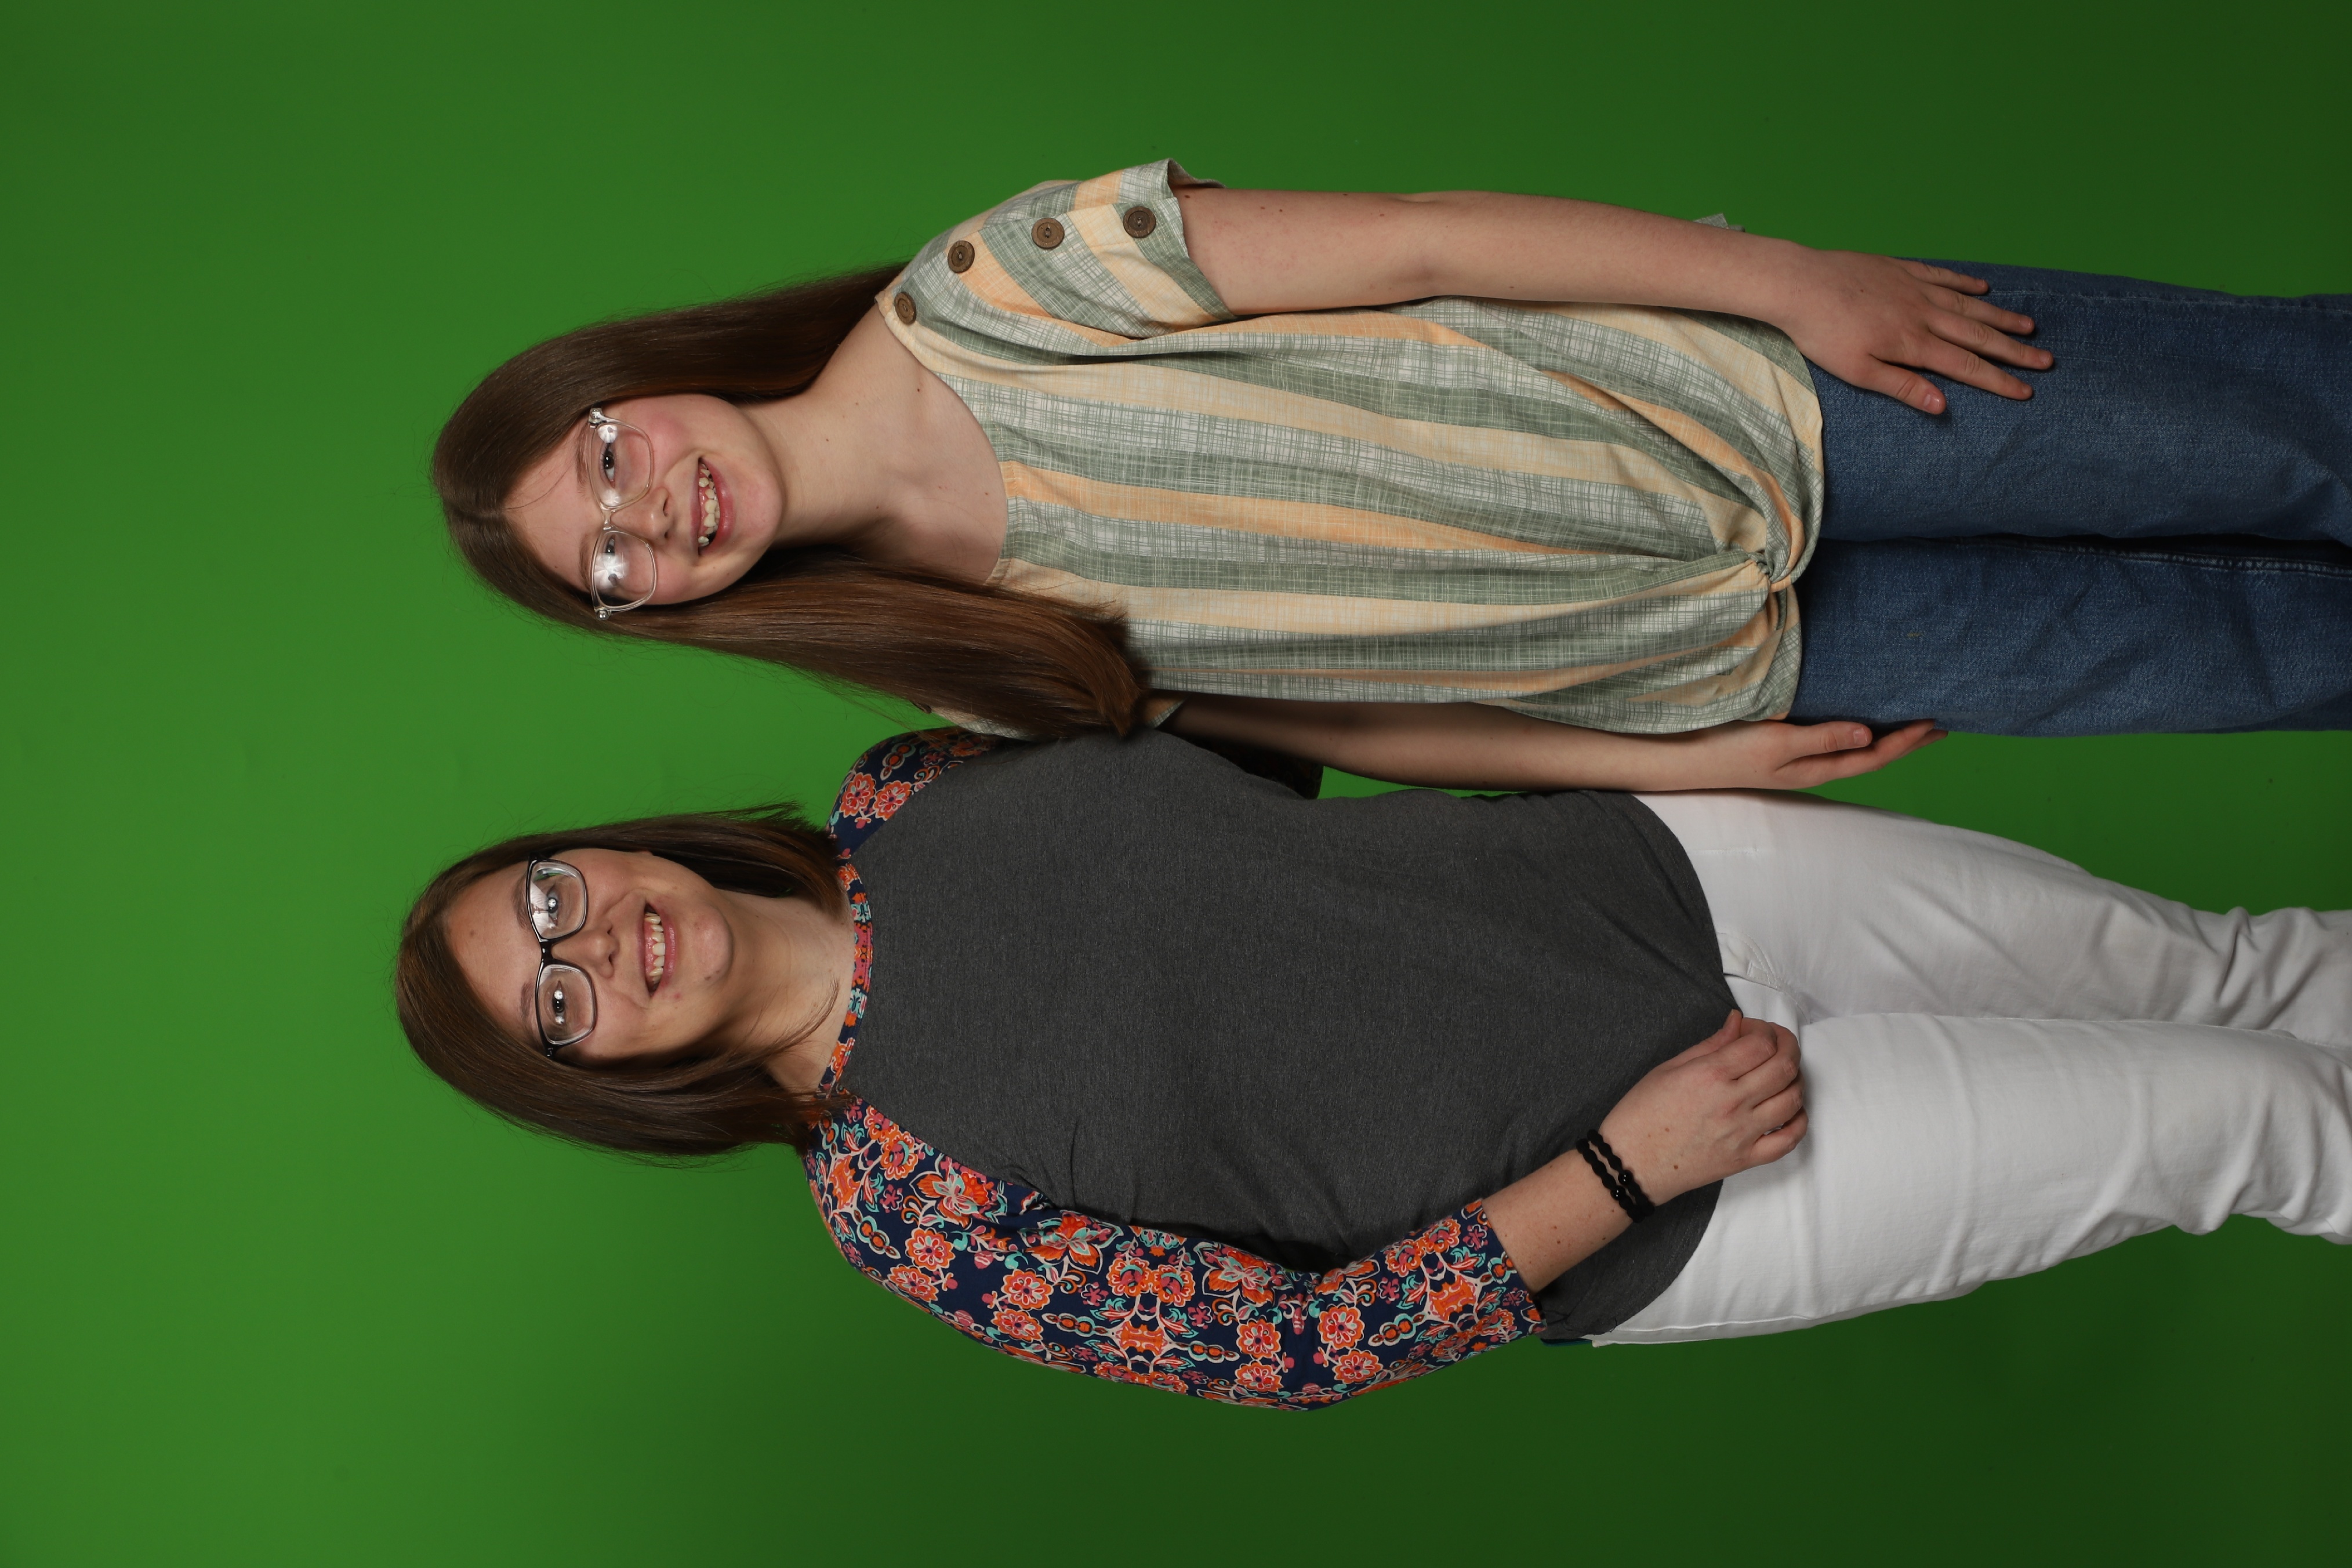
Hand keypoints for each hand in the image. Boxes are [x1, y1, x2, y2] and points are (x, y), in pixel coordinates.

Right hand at [1598, 1011, 1806, 1204]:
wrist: (1631, 1165)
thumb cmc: (1641, 1116)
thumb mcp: (1668, 1068)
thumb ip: (1710, 1044)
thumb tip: (1737, 1023)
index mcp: (1710, 1075)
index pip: (1761, 1043)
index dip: (1765, 1029)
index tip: (1753, 1030)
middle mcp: (1732, 1102)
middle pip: (1784, 1066)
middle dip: (1787, 1046)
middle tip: (1775, 1043)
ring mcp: (1742, 1133)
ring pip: (1792, 1099)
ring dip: (1794, 1079)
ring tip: (1780, 1073)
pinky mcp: (1745, 1159)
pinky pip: (1788, 1141)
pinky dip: (1798, 1121)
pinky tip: (1790, 1109)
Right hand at [1656, 717, 1943, 789]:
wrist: (1687, 759)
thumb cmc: (1730, 750)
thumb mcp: (1779, 742)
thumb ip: (1824, 737)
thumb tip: (1871, 735)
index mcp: (1818, 769)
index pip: (1874, 756)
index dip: (1906, 741)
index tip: (1934, 722)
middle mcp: (1814, 768)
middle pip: (1871, 757)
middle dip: (1906, 744)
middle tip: (1939, 729)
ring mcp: (1800, 762)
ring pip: (1856, 751)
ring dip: (1885, 739)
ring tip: (1910, 727)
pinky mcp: (1786, 750)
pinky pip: (1836, 743)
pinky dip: (1859, 733)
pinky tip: (1860, 724)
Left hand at [1763, 249, 2052, 413]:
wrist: (1800, 284)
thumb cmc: (1823, 334)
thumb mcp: (1859, 372)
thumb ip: (1903, 387)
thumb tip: (1943, 406)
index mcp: (1914, 344)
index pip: (1967, 367)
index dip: (1999, 380)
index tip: (2027, 390)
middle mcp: (1923, 314)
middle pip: (1978, 335)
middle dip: (2013, 350)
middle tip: (2045, 360)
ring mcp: (1915, 288)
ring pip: (1968, 304)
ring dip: (1999, 317)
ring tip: (2028, 326)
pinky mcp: (1901, 269)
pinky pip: (1943, 276)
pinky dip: (1966, 283)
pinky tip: (1984, 288)